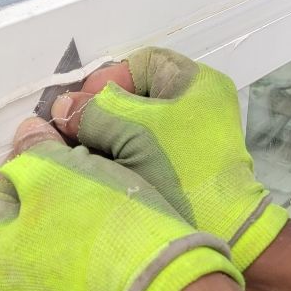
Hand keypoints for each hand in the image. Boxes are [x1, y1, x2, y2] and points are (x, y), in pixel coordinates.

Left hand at [0, 118, 242, 290]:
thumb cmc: (94, 221)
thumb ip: (32, 148)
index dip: (24, 157)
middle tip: (82, 159)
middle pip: (25, 211)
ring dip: (74, 200)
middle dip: (51, 179)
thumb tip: (26, 132)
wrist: (159, 277)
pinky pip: (78, 250)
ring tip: (102, 179)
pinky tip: (115, 211)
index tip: (55, 142)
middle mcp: (11, 286)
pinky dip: (90, 227)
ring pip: (54, 228)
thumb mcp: (56, 169)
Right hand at [51, 47, 287, 271]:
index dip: (107, 79)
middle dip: (104, 110)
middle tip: (76, 128)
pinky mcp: (192, 163)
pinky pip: (152, 146)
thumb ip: (94, 113)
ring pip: (142, 122)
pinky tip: (107, 167)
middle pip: (139, 94)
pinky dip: (127, 152)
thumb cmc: (183, 171)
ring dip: (112, 133)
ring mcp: (199, 134)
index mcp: (197, 83)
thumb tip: (62, 107)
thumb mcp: (132, 133)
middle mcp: (201, 102)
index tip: (82, 102)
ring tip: (86, 149)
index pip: (142, 64)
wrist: (228, 227)